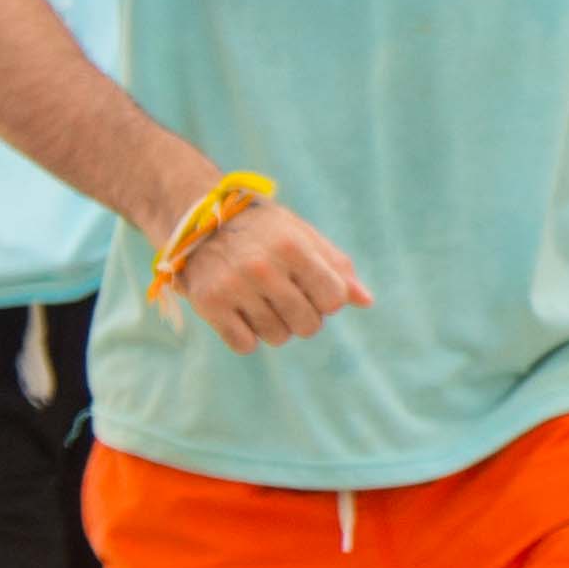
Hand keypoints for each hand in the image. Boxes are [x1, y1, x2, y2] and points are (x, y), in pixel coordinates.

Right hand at [178, 200, 369, 352]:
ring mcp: (234, 287)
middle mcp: (263, 267)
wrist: (201, 222)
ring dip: (275, 325)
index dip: (328, 299)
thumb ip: (337, 267)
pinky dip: (247, 335)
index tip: (312, 287)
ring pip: (278, 337)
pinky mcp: (209, 304)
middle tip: (286, 295)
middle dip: (304, 316)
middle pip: (308, 325)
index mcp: (293, 247)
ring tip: (262, 300)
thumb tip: (366, 301)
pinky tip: (241, 310)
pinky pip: (245, 345)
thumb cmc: (265, 232)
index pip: (334, 300)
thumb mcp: (303, 237)